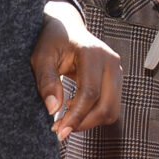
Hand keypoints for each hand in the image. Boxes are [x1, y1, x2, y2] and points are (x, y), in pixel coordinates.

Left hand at [31, 0, 121, 139]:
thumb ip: (46, 81)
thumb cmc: (52, 41)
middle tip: (60, 131)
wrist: (66, 27)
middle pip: (106, 106)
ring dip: (89, 121)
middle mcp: (111, 61)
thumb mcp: (41, 57)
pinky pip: (110, 106)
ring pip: (111, 110)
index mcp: (93, 53)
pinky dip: (93, 115)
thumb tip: (53, 109)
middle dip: (84, 123)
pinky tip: (74, 108)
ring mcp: (117, 71)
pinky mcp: (116, 79)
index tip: (59, 131)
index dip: (75, 116)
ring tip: (66, 118)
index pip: (90, 93)